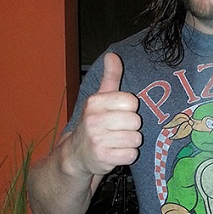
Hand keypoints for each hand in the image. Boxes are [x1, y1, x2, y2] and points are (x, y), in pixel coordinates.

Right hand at [67, 53, 141, 176]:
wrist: (75, 155)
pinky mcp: (102, 158)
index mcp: (95, 102)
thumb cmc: (94, 124)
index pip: (132, 102)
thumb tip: (113, 55)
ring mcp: (97, 140)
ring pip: (136, 139)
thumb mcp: (100, 99)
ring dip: (130, 143)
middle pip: (136, 121)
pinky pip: (132, 155)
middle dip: (131, 128)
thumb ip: (110, 78)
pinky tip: (115, 153)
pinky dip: (127, 156)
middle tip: (117, 131)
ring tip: (116, 142)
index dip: (129, 110)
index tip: (118, 114)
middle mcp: (93, 120)